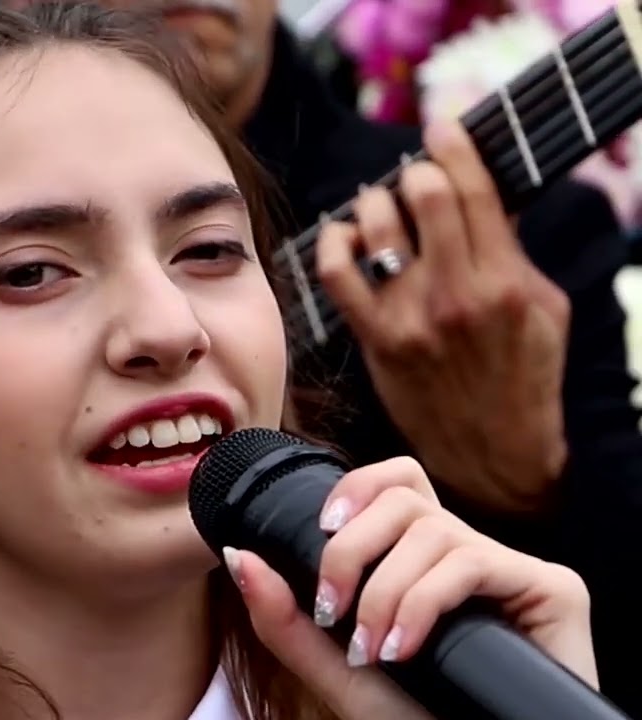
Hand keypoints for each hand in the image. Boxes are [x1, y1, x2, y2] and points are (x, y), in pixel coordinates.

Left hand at [222, 456, 595, 718]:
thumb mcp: (335, 672)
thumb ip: (284, 619)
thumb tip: (239, 555)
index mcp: (424, 563)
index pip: (396, 484)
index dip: (356, 487)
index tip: (321, 532)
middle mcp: (470, 556)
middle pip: (404, 497)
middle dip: (351, 550)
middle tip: (330, 611)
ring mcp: (513, 571)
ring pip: (432, 530)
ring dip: (384, 592)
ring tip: (372, 649)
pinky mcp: (554, 590)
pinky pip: (472, 560)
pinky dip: (422, 602)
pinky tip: (404, 647)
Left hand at [315, 119, 569, 512]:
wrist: (495, 453)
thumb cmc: (523, 375)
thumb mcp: (543, 307)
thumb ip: (511, 250)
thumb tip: (480, 192)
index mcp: (506, 281)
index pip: (474, 189)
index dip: (452, 144)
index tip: (441, 126)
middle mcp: (457, 294)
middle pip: (423, 195)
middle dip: (415, 170)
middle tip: (414, 175)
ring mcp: (410, 317)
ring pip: (377, 225)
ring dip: (375, 201)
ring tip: (382, 205)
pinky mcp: (376, 339)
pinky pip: (335, 274)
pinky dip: (334, 242)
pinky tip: (344, 234)